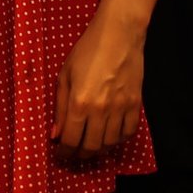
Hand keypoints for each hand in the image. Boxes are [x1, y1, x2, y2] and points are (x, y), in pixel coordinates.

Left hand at [51, 9, 144, 160]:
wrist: (118, 36)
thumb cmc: (86, 52)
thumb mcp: (64, 76)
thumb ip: (60, 107)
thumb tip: (56, 134)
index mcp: (79, 103)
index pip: (71, 140)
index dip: (65, 152)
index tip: (61, 155)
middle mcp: (101, 110)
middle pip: (92, 147)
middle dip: (81, 155)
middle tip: (74, 154)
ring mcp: (121, 109)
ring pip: (111, 143)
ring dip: (99, 149)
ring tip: (91, 146)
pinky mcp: (136, 106)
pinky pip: (129, 133)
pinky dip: (119, 140)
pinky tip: (110, 136)